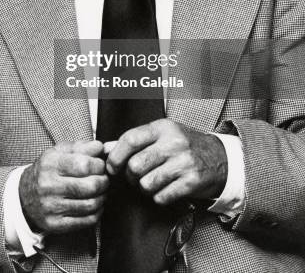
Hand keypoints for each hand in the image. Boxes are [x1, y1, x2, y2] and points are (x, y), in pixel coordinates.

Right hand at [19, 140, 108, 233]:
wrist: (24, 196)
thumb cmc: (47, 170)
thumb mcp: (59, 152)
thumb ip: (81, 147)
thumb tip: (101, 147)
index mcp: (51, 164)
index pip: (84, 165)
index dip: (99, 165)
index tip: (101, 165)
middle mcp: (49, 186)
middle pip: (90, 186)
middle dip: (104, 181)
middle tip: (104, 178)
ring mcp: (51, 207)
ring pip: (91, 204)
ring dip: (102, 197)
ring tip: (100, 191)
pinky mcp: (55, 224)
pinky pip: (87, 221)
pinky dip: (97, 212)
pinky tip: (95, 204)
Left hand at [106, 119, 226, 205]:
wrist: (220, 158)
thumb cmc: (185, 145)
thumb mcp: (162, 135)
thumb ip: (135, 140)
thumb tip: (106, 148)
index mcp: (162, 128)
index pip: (130, 139)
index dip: (115, 156)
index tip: (111, 167)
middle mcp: (173, 142)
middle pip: (135, 165)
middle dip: (130, 177)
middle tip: (136, 177)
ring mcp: (184, 162)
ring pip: (146, 183)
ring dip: (145, 188)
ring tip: (152, 182)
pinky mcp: (192, 181)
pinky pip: (162, 196)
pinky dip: (159, 197)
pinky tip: (165, 190)